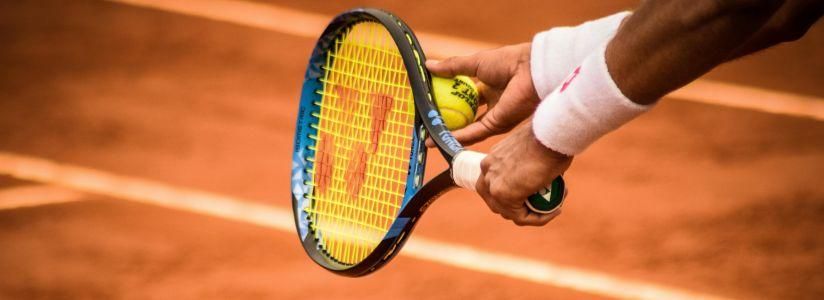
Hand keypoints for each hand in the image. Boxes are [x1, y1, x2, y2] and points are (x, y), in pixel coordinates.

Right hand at [426, 43, 540, 145]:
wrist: (529, 71)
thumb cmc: (507, 62)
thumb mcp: (474, 62)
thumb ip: (452, 67)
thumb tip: (428, 66)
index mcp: (488, 86)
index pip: (464, 95)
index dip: (447, 99)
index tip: (430, 102)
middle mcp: (492, 103)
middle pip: (465, 115)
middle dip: (447, 120)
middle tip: (427, 123)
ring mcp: (494, 116)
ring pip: (467, 128)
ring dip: (448, 133)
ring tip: (428, 137)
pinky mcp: (496, 125)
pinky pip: (473, 133)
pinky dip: (456, 136)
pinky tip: (440, 139)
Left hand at [476, 123, 572, 225]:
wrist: (550, 134)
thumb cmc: (548, 137)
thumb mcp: (532, 151)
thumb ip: (527, 165)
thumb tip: (539, 178)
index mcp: (491, 159)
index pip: (494, 186)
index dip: (513, 196)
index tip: (535, 196)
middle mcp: (487, 171)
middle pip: (497, 202)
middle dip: (519, 208)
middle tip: (542, 206)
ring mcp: (492, 184)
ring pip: (509, 213)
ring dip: (532, 215)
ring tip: (553, 207)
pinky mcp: (503, 195)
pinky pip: (521, 217)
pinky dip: (538, 219)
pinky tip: (554, 210)